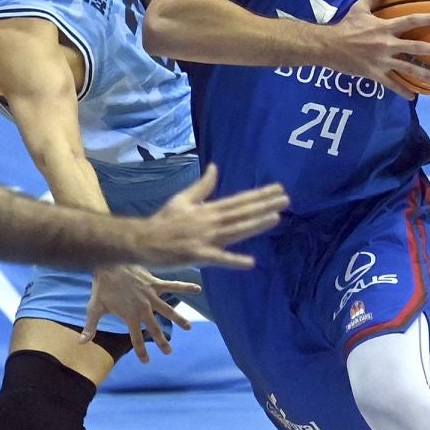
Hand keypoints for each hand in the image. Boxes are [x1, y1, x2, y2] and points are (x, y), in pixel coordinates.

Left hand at [82, 263, 200, 362]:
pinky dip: (185, 286)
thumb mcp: (94, 307)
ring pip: (168, 310)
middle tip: (169, 352)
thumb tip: (81, 343)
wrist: (107, 262)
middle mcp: (143, 308)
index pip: (136, 338)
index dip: (141, 351)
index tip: (146, 361)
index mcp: (129, 316)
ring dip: (178, 319)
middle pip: (155, 328)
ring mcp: (150, 296)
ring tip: (189, 328)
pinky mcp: (154, 283)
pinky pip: (172, 285)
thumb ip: (90, 327)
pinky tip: (198, 287)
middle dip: (162, 341)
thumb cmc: (101, 286)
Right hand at [138, 164, 289, 271]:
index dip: (259, 195)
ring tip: (276, 218)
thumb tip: (215, 167)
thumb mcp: (183, 199)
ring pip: (236, 230)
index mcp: (208, 209)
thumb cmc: (164, 221)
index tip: (278, 189)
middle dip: (264, 206)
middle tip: (286, 199)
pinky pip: (219, 258)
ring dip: (256, 224)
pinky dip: (234, 260)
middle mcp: (210, 222)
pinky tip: (250, 262)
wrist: (143, 240)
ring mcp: (206, 239)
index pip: (239, 200)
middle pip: (242, 213)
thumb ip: (202, 185)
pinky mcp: (199, 255)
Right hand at [326, 0, 429, 95]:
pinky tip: (412, 97)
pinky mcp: (374, 73)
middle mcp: (387, 44)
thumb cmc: (345, 26)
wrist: (328, 46)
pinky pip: (391, 84)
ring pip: (408, 69)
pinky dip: (402, 91)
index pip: (410, 21)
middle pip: (416, 47)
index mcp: (384, 27)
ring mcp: (382, 60)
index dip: (427, 19)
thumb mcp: (359, 7)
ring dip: (425, 74)